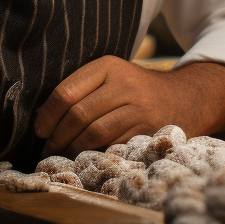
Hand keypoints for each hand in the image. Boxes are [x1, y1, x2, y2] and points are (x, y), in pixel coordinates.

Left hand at [32, 56, 224, 155]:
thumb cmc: (137, 90)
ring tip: (62, 155)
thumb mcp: (113, 76)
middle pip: (78, 114)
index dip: (47, 114)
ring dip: (72, 148)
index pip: (66, 91)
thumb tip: (44, 117)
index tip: (39, 129)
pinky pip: (112, 144)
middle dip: (57, 136)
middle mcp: (123, 83)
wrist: (185, 97)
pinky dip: (94, 153)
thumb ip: (84, 88)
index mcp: (108, 66)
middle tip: (47, 148)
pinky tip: (86, 157)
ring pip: (94, 132)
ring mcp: (137, 107)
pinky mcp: (147, 129)